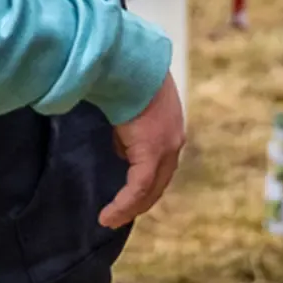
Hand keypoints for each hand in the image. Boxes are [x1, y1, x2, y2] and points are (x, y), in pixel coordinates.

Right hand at [99, 71, 185, 228]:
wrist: (132, 64)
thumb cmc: (129, 76)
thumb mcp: (135, 106)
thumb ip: (133, 129)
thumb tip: (123, 147)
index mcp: (173, 127)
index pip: (163, 164)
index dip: (148, 184)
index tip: (130, 195)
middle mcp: (174, 141)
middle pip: (160, 182)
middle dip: (140, 201)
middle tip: (120, 214)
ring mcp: (166, 148)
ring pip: (150, 190)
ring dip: (131, 207)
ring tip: (112, 219)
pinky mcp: (151, 154)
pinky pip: (137, 189)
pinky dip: (122, 205)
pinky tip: (107, 216)